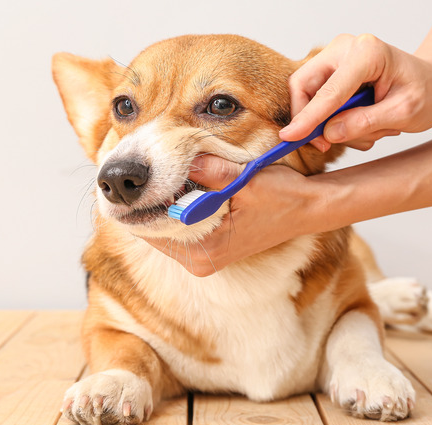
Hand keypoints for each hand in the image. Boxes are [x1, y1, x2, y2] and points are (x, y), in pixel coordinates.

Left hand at [143, 154, 333, 276]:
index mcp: (206, 250)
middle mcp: (201, 261)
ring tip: (146, 177)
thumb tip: (175, 156)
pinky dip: (170, 210)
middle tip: (129, 174)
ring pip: (162, 231)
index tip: (123, 181)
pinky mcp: (208, 250)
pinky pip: (176, 230)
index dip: (136, 204)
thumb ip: (210, 170)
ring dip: (156, 205)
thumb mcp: (246, 179)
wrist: (308, 209)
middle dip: (142, 203)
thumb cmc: (282, 196)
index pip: (151, 230)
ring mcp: (204, 258)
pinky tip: (167, 188)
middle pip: (152, 232)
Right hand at [280, 34, 431, 151]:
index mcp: (367, 53)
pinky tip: (362, 123)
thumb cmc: (427, 92)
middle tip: (327, 144)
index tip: (289, 137)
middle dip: (311, 119)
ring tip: (369, 130)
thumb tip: (328, 133)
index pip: (328, 91)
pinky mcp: (333, 72)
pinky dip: (333, 119)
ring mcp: (337, 58)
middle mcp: (346, 49)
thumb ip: (365, 123)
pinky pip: (318, 99)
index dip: (307, 118)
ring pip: (309, 96)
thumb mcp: (404, 114)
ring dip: (330, 122)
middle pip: (303, 86)